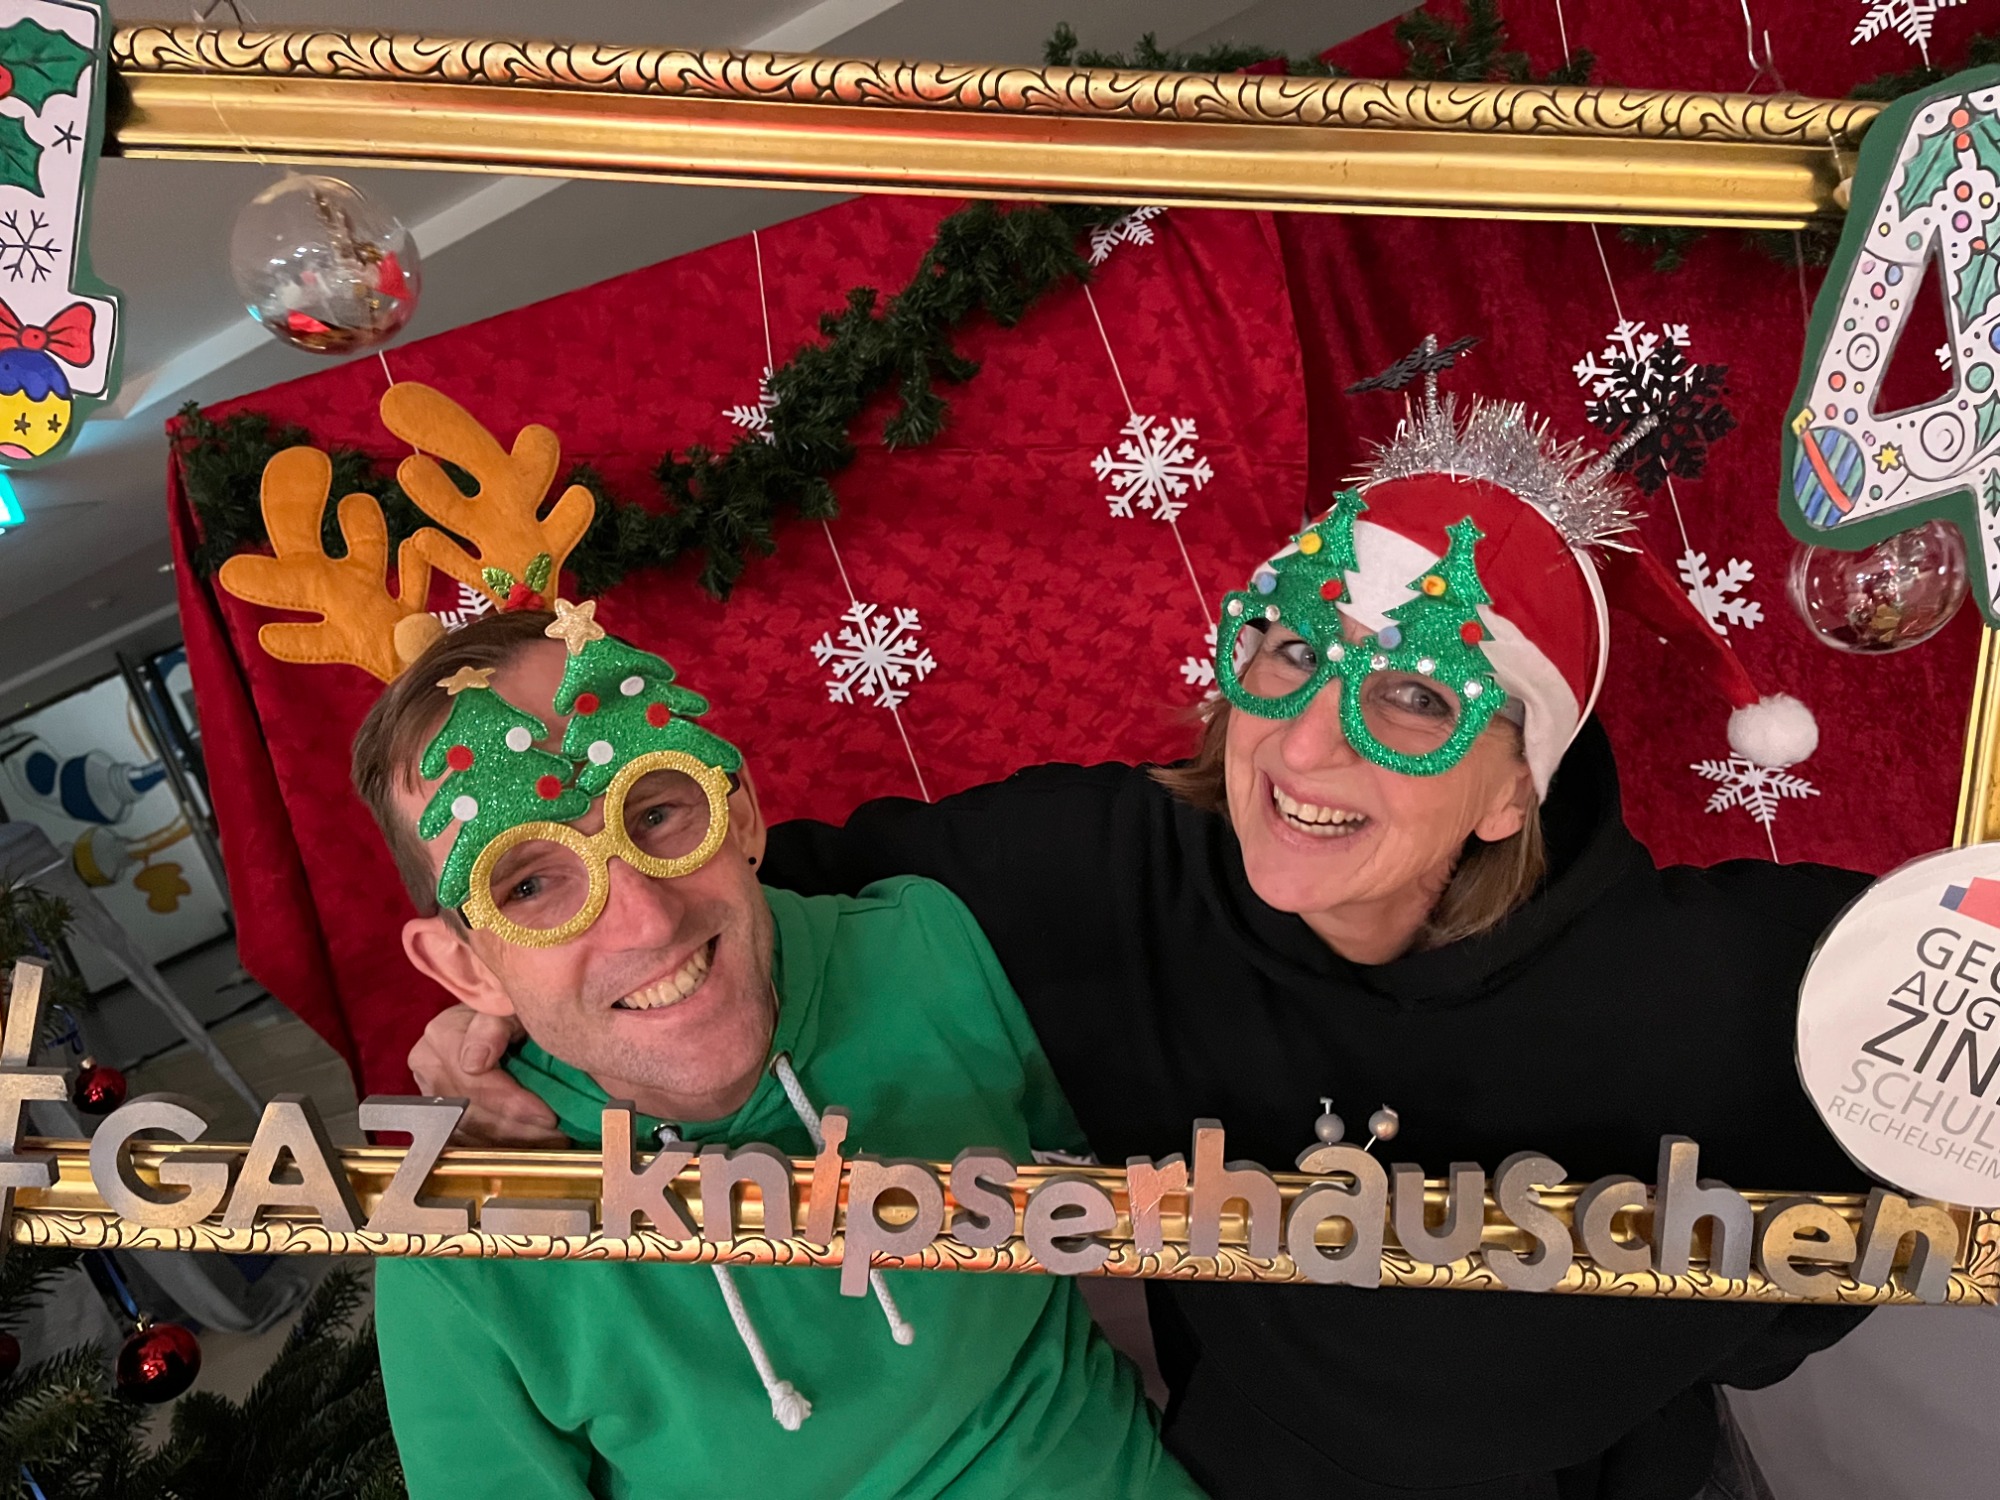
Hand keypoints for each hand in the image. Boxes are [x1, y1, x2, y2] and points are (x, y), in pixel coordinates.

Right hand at [408, 1006, 567, 1147]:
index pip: (473, 1082)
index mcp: (442, 1036)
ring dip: (513, 1141)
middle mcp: (429, 1066)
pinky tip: (531, 1142)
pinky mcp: (440, 1112)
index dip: (512, 1102)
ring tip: (551, 1141)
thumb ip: (492, 1027)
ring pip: (471, 1132)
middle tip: (557, 1135)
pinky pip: (469, 1140)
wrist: (506, 1019)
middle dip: (518, 1127)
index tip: (548, 1115)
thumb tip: (473, 1064)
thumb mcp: (511, 1006)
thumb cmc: (513, 1007)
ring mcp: (431, 1092)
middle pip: (471, 1112)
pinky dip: (502, 1144)